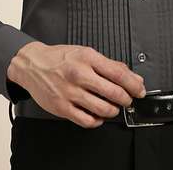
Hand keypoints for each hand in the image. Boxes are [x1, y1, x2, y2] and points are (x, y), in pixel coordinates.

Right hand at [7, 42, 146, 127]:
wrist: (32, 64)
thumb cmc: (59, 58)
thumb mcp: (84, 52)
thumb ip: (108, 64)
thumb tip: (131, 76)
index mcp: (87, 58)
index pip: (118, 73)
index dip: (133, 84)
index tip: (139, 90)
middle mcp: (79, 75)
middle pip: (113, 93)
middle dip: (126, 99)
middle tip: (127, 99)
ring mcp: (70, 92)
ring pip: (103, 109)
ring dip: (113, 111)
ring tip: (112, 107)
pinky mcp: (62, 107)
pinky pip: (87, 120)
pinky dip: (97, 120)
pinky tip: (97, 114)